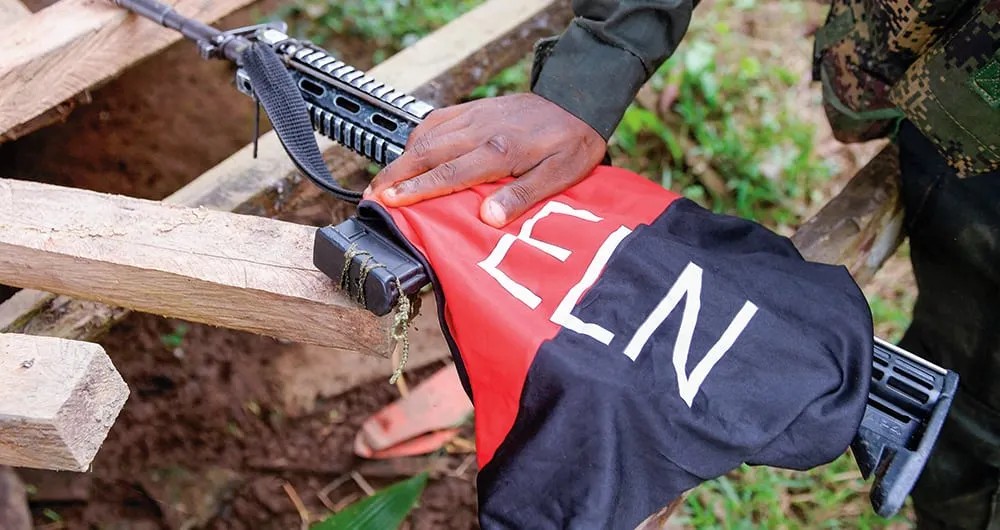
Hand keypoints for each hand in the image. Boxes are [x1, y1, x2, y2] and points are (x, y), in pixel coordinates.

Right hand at [363, 92, 606, 227]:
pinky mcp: (474, 108)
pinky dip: (417, 137)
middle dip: (394, 175)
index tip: (388, 201)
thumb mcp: (559, 176)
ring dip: (400, 158)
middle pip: (426, 154)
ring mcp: (474, 116)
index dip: (416, 190)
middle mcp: (480, 131)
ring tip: (382, 181)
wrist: (578, 100)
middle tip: (371, 196)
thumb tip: (488, 217)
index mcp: (499, 151)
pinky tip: (410, 151)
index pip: (448, 174)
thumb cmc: (571, 142)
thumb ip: (523, 195)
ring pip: (426, 136)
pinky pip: (437, 120)